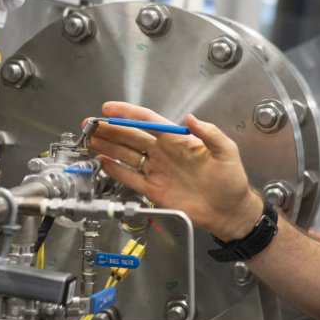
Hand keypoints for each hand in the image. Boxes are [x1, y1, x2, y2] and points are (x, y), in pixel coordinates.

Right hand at [89, 101, 262, 239]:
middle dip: (110, 129)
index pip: (148, 121)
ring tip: (89, 140)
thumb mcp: (226, 151)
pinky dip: (115, 170)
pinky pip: (131, 178)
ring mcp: (157, 171)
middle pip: (131, 137)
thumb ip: (210, 133)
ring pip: (126, 155)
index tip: (109, 108)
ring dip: (108, 146)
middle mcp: (163, 152)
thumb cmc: (230, 179)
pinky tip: (102, 162)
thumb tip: (191, 118)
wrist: (229, 210)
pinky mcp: (153, 190)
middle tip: (90, 124)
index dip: (128, 113)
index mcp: (178, 139)